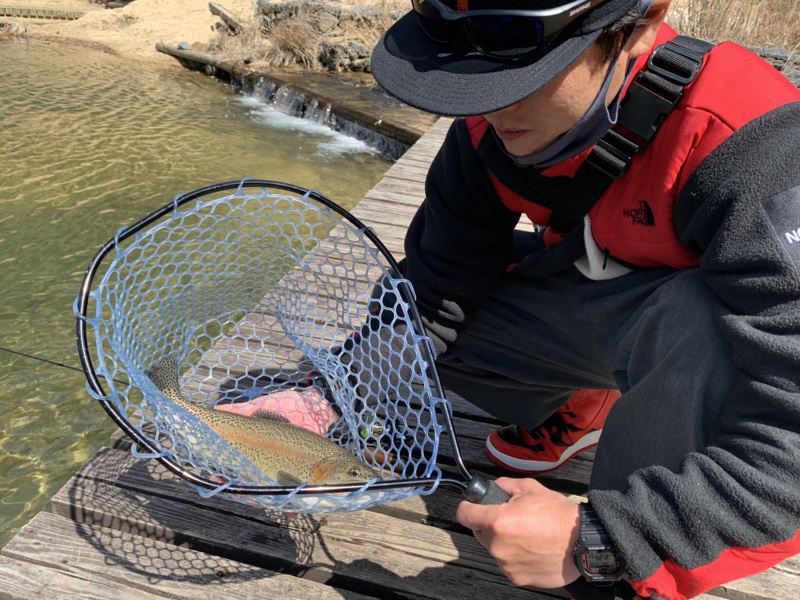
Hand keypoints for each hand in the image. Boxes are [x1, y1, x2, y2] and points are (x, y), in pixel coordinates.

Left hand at [456, 477, 581, 588]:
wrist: (583, 542)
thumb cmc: (558, 514)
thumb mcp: (529, 487)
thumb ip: (502, 485)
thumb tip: (488, 489)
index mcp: (497, 521)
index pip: (463, 514)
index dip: (468, 506)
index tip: (474, 505)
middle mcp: (497, 546)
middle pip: (478, 531)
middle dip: (490, 523)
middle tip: (512, 518)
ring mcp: (506, 564)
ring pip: (493, 548)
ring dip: (503, 540)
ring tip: (527, 533)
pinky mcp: (516, 577)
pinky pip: (507, 562)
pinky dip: (515, 556)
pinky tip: (532, 548)